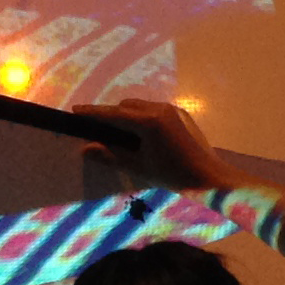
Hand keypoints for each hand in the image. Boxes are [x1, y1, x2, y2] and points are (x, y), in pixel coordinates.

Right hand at [73, 98, 229, 194]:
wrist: (209, 178)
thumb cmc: (173, 176)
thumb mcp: (138, 167)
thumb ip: (110, 156)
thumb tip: (85, 149)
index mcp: (148, 122)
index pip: (113, 114)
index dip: (93, 113)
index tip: (75, 111)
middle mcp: (160, 109)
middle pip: (126, 105)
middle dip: (111, 114)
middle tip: (98, 129)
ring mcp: (172, 110)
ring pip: (140, 106)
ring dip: (127, 115)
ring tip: (120, 134)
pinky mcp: (181, 114)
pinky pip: (154, 110)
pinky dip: (143, 117)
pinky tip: (142, 135)